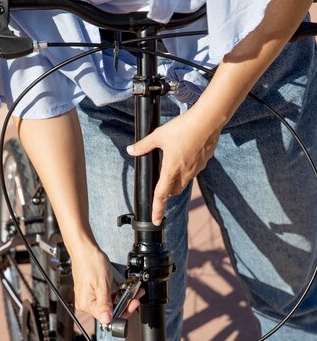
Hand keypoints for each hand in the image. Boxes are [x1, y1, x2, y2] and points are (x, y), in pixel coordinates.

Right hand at [72, 244, 140, 323]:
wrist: (84, 250)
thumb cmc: (91, 262)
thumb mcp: (102, 284)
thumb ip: (105, 304)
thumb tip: (106, 320)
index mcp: (87, 304)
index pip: (108, 317)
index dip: (123, 312)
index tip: (132, 303)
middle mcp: (86, 303)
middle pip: (109, 311)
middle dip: (125, 304)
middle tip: (135, 296)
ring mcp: (88, 298)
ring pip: (109, 304)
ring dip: (122, 298)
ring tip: (132, 291)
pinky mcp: (91, 293)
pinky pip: (106, 298)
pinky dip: (116, 294)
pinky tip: (123, 289)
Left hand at [127, 106, 220, 224]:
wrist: (209, 120)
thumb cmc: (183, 127)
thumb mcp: (159, 135)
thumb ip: (144, 145)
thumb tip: (131, 150)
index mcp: (171, 170)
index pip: (161, 195)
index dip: (157, 209)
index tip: (156, 220)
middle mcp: (185, 173)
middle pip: (174, 191)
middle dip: (167, 191)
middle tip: (161, 181)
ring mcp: (196, 169)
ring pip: (184, 182)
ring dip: (177, 180)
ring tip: (173, 163)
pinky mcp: (204, 162)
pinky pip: (194, 171)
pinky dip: (188, 168)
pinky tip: (186, 153)